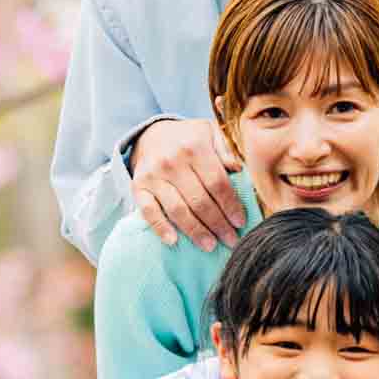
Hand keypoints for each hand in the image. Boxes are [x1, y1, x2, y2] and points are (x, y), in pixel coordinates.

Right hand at [131, 117, 245, 252]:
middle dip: (218, 224)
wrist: (153, 134)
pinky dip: (160, 228)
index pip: (217, 183)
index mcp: (195, 148)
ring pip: (177, 210)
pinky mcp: (138, 187)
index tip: (240, 223)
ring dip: (195, 231)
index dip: (230, 205)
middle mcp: (172, 161)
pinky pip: (148, 211)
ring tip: (210, 245)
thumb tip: (239, 170)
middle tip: (231, 241)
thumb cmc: (189, 139)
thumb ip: (226, 150)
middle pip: (200, 201)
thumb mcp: (211, 134)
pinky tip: (173, 241)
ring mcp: (153, 175)